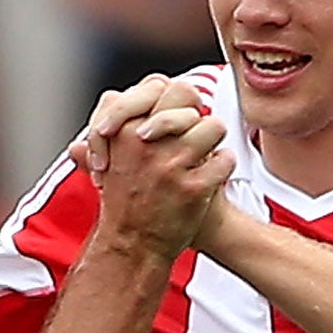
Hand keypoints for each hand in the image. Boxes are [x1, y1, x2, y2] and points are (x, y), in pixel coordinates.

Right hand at [87, 78, 231, 257]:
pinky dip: (224, 167)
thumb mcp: (108, 160)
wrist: (132, 246)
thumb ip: (111, 128)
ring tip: (208, 152)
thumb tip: (114, 98)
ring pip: (212, 126)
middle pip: (188, 98)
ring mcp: (171, 166)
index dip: (175, 98)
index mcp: (124, 131)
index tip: (179, 112)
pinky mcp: (193, 189)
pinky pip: (224, 160)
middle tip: (197, 129)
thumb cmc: (123, 201)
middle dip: (197, 111)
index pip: (160, 86)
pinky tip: (214, 175)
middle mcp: (147, 145)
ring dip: (215, 138)